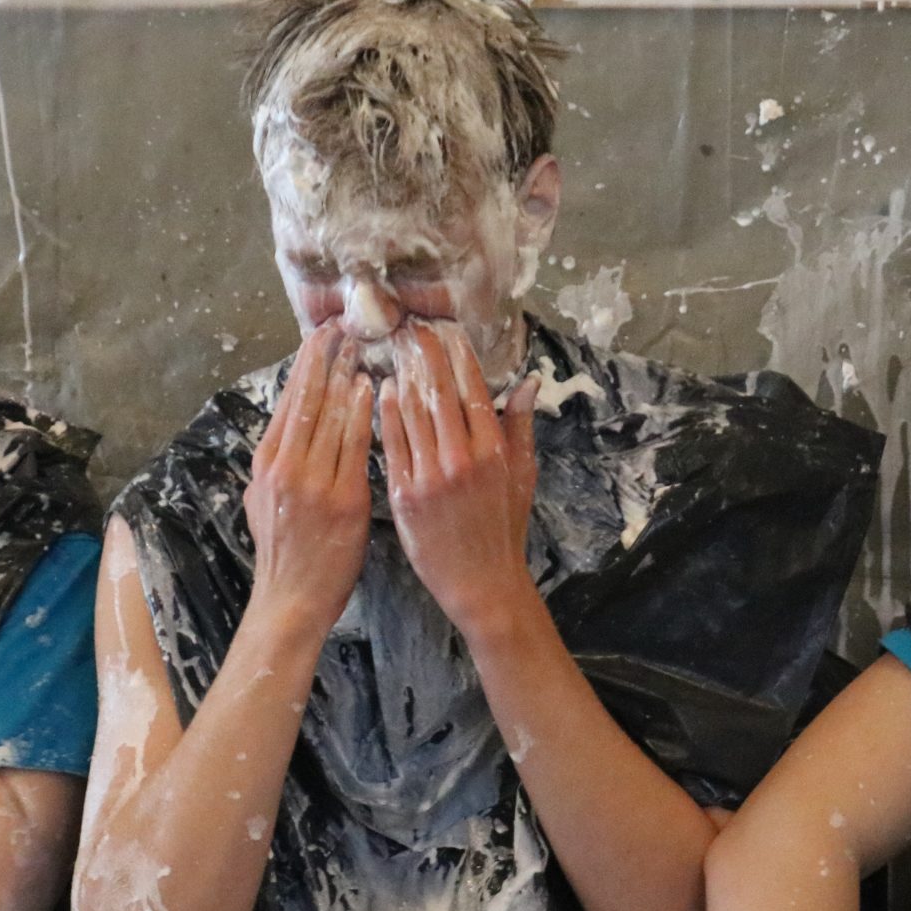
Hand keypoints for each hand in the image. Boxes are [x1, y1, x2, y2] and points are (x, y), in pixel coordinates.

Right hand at [245, 324, 374, 638]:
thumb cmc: (285, 554)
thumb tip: (285, 430)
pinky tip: (370, 389)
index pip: (286, 403)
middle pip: (306, 400)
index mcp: (265, 465)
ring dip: (344, 376)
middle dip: (323, 359)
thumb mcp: (264, 501)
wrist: (292, 600)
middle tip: (339, 324)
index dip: (303, 366)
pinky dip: (361, 414)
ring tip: (357, 344)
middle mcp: (284, 468)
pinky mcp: (342, 500)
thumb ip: (276, 465)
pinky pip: (354, 447)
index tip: (317, 337)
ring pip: (329, 416)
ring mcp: (312, 483)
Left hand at [381, 319, 539, 636]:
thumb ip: (520, 427)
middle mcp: (461, 459)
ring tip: (394, 348)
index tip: (446, 330)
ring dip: (403, 377)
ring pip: (412, 414)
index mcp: (493, 451)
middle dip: (426, 356)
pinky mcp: (403, 494)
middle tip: (412, 326)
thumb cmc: (503, 529)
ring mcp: (429, 476)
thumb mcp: (522, 476)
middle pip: (439, 393)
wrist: (481, 583)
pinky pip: (392, 444)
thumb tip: (527, 381)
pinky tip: (383, 390)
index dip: (458, 356)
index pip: (473, 390)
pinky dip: (386, 414)